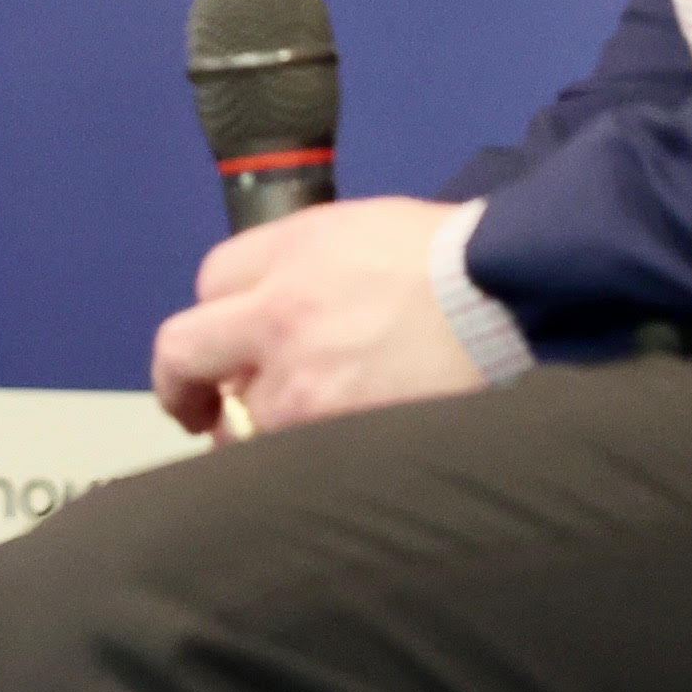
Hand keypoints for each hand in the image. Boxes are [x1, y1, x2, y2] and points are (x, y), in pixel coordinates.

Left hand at [149, 196, 486, 437]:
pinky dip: (291, 463)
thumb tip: (261, 306)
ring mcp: (302, 387)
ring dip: (253, 429)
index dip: (215, 313)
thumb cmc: (450, 261)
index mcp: (288, 255)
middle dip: (180, 386)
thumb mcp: (359, 228)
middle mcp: (277, 318)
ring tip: (294, 434)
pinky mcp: (332, 437)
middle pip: (181, 355)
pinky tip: (321, 460)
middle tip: (194, 409)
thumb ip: (295, 262)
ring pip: (236, 421)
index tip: (222, 342)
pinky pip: (282, 459)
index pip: (208, 284)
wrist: (511, 305)